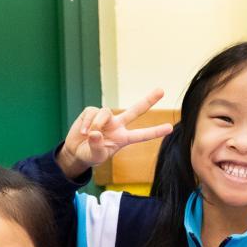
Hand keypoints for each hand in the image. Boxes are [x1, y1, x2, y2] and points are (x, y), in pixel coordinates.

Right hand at [56, 88, 171, 178]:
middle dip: (148, 100)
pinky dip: (87, 122)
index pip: (142, 135)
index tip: (170, 128)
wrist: (76, 151)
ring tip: (88, 135)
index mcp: (123, 138)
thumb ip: (97, 147)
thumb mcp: (96, 156)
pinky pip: (92, 112)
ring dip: (97, 124)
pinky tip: (83, 132)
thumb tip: (95, 132)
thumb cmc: (90, 154)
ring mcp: (106, 118)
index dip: (155, 131)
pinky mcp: (92, 112)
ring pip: (106, 113)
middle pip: (136, 110)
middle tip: (162, 90)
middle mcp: (117, 125)